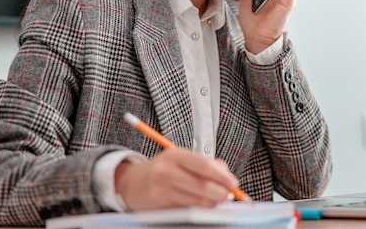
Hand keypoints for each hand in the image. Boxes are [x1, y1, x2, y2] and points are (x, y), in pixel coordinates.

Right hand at [114, 148, 238, 209]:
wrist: (132, 184)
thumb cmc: (164, 170)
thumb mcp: (182, 159)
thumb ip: (206, 164)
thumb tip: (227, 176)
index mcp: (176, 155)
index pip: (204, 165)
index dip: (222, 176)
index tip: (233, 184)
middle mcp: (166, 172)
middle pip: (202, 186)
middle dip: (220, 193)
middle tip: (229, 196)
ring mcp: (161, 190)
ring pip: (196, 201)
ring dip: (212, 203)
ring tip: (218, 201)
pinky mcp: (159, 207)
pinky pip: (186, 210)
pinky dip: (198, 210)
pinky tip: (203, 206)